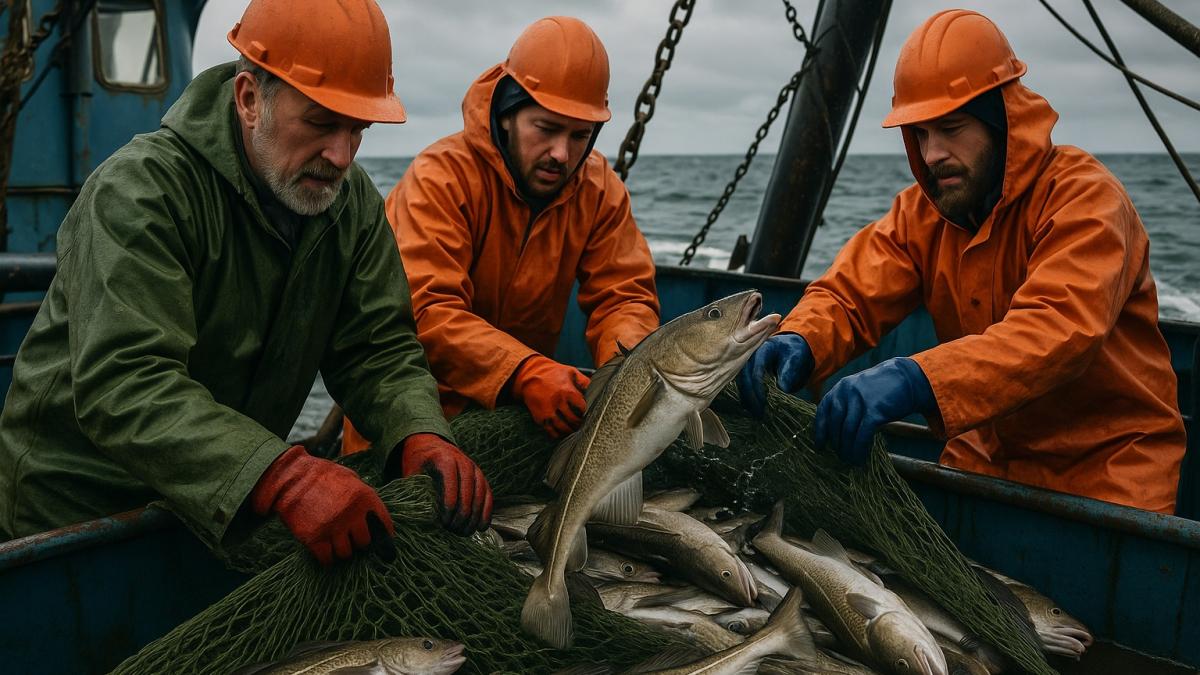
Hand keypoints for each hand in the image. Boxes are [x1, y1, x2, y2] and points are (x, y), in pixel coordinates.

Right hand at [251, 445, 395, 565]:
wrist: (289, 476)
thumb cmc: (321, 475)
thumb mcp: (350, 478)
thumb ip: (363, 497)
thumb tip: (374, 518)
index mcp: (364, 497)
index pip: (384, 525)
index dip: (382, 534)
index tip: (379, 540)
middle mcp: (352, 515)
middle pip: (364, 542)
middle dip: (359, 542)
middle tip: (351, 538)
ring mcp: (333, 528)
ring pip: (346, 553)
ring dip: (342, 550)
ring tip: (335, 543)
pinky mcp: (314, 538)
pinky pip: (327, 558)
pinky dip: (326, 558)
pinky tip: (325, 551)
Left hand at [398, 433, 492, 534]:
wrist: (431, 445)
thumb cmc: (419, 463)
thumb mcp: (412, 471)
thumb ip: (414, 490)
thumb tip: (416, 515)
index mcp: (444, 458)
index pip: (451, 481)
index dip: (449, 502)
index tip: (444, 521)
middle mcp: (463, 461)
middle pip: (468, 489)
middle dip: (462, 512)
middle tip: (454, 530)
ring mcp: (475, 469)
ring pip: (480, 493)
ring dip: (475, 515)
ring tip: (465, 532)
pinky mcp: (481, 477)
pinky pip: (488, 495)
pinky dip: (486, 511)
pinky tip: (481, 527)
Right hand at [511, 355, 589, 437]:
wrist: (529, 375)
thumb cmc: (553, 373)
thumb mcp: (571, 372)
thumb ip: (585, 381)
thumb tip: (598, 389)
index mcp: (567, 391)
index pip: (582, 408)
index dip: (588, 412)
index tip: (591, 414)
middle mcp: (557, 402)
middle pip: (574, 420)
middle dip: (581, 424)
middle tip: (585, 425)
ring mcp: (548, 412)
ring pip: (563, 428)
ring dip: (572, 431)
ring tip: (576, 430)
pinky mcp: (540, 418)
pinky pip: (552, 432)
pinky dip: (559, 435)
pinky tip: (564, 433)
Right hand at [736, 333, 813, 417]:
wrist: (790, 346)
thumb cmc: (793, 351)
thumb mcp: (796, 357)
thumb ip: (789, 371)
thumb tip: (782, 387)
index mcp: (762, 350)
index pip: (755, 371)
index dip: (757, 388)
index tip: (763, 403)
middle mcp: (750, 356)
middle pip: (744, 378)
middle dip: (749, 397)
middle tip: (758, 413)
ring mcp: (747, 363)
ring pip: (741, 383)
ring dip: (747, 399)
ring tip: (755, 414)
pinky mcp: (747, 371)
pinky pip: (743, 385)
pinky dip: (747, 397)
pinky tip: (752, 409)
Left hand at [814, 357, 934, 465]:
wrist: (908, 379)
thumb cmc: (882, 390)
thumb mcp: (859, 391)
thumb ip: (847, 405)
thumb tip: (836, 433)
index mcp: (840, 388)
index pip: (823, 411)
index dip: (820, 431)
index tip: (819, 446)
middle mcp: (847, 392)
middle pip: (835, 424)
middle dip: (836, 443)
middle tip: (840, 456)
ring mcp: (860, 400)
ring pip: (848, 431)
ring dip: (847, 449)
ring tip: (849, 460)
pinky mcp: (875, 410)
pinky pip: (862, 434)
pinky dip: (859, 449)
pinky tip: (859, 458)